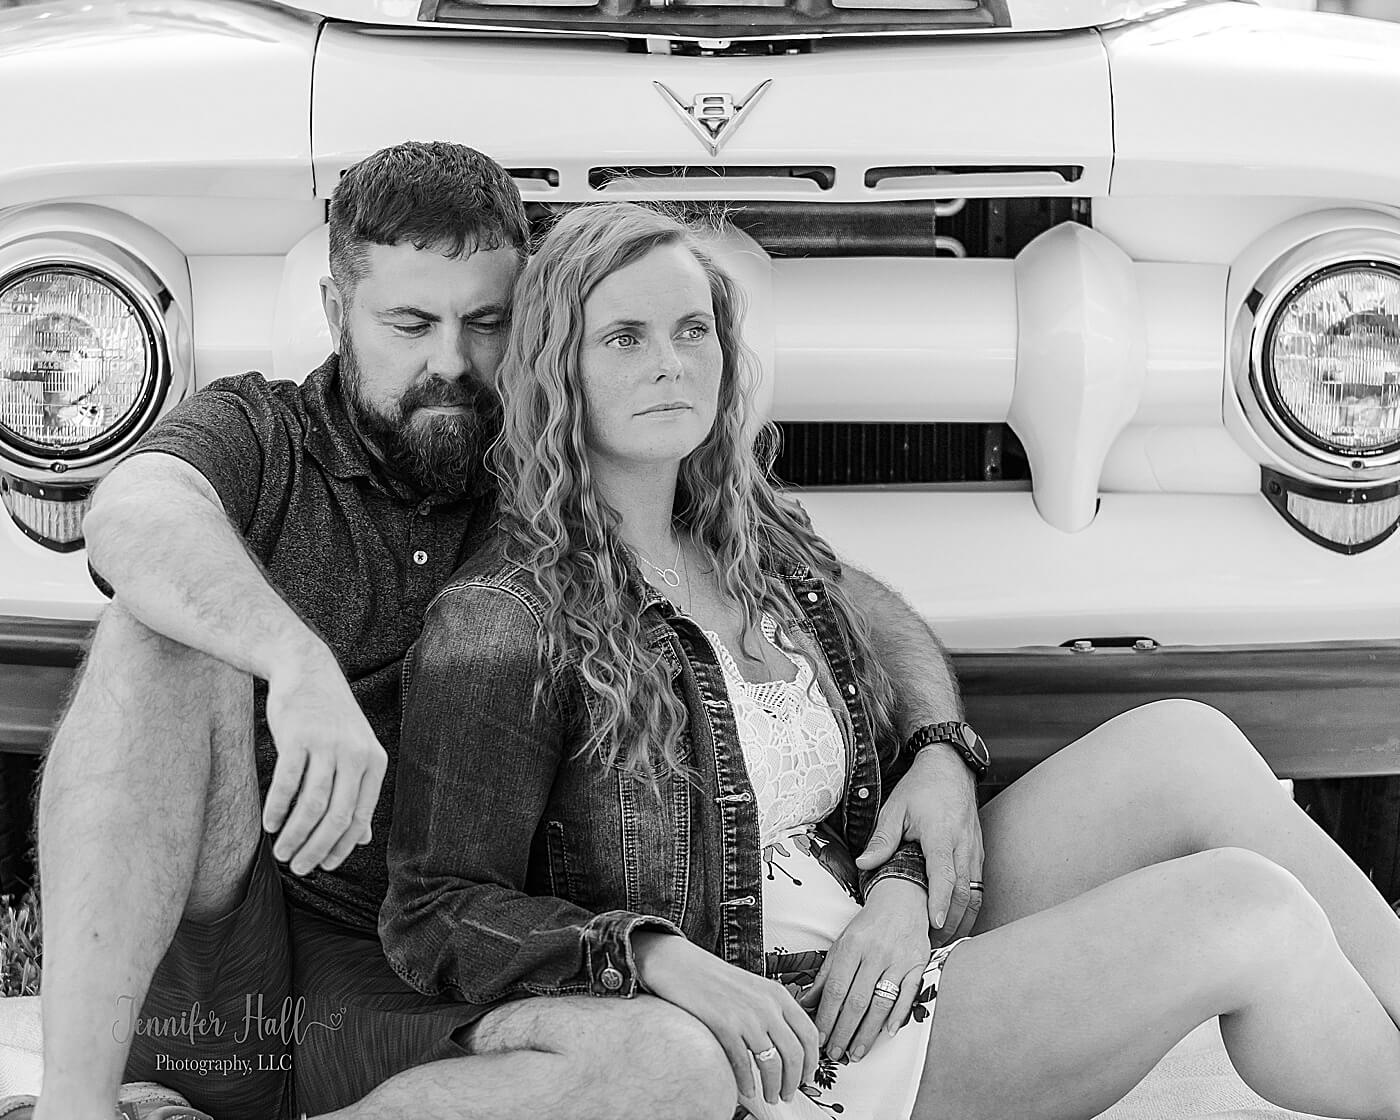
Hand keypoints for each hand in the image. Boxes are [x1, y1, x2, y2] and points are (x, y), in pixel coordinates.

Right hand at [262, 642, 386, 875]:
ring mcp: (328, 745)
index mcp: (374, 762)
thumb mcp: (355, 753)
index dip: (341, 847)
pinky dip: (277, 809)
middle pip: (336, 817)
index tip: (322, 866)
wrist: (307, 670)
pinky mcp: (299, 737)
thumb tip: (364, 839)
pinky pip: (287, 784)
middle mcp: (355, 755)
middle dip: (316, 849)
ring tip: (280, 853)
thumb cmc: (330, 720)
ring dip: (294, 836)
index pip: (360, 817)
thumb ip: (359, 793)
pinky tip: (269, 824)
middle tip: (297, 867)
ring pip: (312, 806)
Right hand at [634, 932, 818, 1105]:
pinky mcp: (724, 1024)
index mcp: (778, 994)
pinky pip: (743, 1063)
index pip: (809, 1034)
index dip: (812, 1061)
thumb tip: (789, 1044)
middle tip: (789, 1094)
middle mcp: (767, 1005)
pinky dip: (747, 1082)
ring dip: (774, 1087)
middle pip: (794, 1053)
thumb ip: (774, 1010)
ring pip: (772, 1063)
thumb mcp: (755, 988)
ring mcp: (746, 1015)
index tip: (807, 1077)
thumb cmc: (717, 980)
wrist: (682, 965)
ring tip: (771, 1096)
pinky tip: (747, 1090)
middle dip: (794, 1081)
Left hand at [802, 878, 929, 1061]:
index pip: (836, 988)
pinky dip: (898, 1016)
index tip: (819, 1037)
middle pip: (857, 1000)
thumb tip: (806, 1003)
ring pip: (881, 1002)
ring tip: (856, 1052)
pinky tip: (888, 1034)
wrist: (902, 901)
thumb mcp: (842, 944)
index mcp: (852, 946)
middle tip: (835, 1053)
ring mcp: (899, 959)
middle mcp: (876, 953)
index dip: (826, 1016)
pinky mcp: (919, 964)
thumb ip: (825, 975)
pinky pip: (909, 995)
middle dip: (844, 1031)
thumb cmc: (868, 926)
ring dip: (868, 1032)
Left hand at [854, 744, 983, 941]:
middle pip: (964, 891)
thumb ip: (882, 838)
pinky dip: (970, 906)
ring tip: (946, 941)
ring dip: (963, 919)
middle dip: (952, 922)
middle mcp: (962, 845)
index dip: (940, 901)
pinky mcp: (978, 853)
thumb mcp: (895, 808)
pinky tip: (957, 921)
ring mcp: (974, 850)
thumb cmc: (921, 788)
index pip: (944, 874)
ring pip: (975, 892)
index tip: (934, 924)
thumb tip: (865, 864)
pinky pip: (978, 886)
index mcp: (941, 834)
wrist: (950, 768)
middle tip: (935, 946)